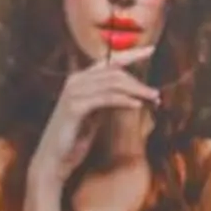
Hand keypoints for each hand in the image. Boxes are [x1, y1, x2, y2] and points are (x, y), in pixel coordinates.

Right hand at [28, 46, 157, 194]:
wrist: (53, 161)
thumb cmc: (73, 141)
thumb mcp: (94, 116)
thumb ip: (106, 101)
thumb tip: (129, 95)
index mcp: (80, 79)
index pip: (109, 62)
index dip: (131, 54)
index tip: (151, 49)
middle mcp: (76, 81)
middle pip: (114, 71)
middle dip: (138, 81)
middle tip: (156, 94)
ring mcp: (74, 92)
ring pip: (113, 83)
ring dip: (136, 90)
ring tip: (152, 99)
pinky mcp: (75, 107)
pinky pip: (106, 98)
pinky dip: (123, 100)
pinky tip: (136, 105)